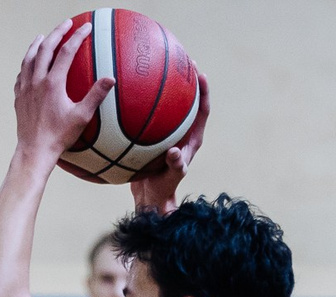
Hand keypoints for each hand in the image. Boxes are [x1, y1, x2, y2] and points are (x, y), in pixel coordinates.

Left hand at [14, 19, 110, 165]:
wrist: (34, 151)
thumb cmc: (60, 136)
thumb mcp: (82, 117)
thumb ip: (96, 96)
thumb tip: (111, 79)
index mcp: (53, 83)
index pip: (66, 52)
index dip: (77, 37)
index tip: (86, 27)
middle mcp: (37, 81)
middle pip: (45, 48)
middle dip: (57, 32)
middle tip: (66, 24)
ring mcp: (25, 88)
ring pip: (29, 59)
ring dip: (37, 44)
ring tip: (42, 36)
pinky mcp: (19, 97)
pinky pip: (21, 74)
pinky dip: (26, 64)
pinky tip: (29, 64)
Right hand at [127, 75, 206, 215]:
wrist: (150, 198)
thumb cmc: (164, 190)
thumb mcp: (170, 178)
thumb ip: (176, 166)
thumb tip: (175, 153)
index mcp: (193, 140)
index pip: (202, 110)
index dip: (204, 92)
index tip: (201, 74)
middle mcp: (184, 134)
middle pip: (188, 102)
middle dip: (187, 81)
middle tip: (183, 60)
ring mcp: (170, 135)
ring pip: (171, 107)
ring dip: (168, 89)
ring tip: (159, 68)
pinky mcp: (156, 138)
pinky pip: (152, 117)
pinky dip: (146, 104)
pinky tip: (131, 94)